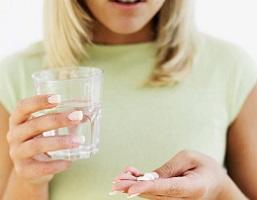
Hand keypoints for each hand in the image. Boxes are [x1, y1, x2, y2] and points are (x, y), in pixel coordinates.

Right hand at [7, 95, 82, 184]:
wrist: (30, 169)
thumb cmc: (41, 140)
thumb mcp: (45, 128)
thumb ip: (59, 118)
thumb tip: (83, 113)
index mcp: (18, 120)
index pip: (23, 107)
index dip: (39, 101)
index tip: (58, 98)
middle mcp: (14, 135)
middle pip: (35, 125)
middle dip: (58, 120)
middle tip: (78, 117)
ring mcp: (17, 153)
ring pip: (37, 145)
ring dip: (60, 142)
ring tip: (79, 140)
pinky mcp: (24, 170)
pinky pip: (40, 167)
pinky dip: (56, 164)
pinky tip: (69, 162)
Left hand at [112, 151, 233, 199]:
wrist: (215, 183)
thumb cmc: (204, 167)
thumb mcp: (189, 158)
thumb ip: (169, 168)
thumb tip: (149, 177)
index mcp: (192, 188)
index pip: (167, 188)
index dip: (148, 188)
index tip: (130, 190)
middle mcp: (182, 198)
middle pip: (154, 194)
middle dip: (133, 187)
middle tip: (115, 183)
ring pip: (151, 195)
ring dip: (133, 186)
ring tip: (118, 178)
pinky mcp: (170, 198)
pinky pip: (153, 193)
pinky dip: (140, 184)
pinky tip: (129, 176)